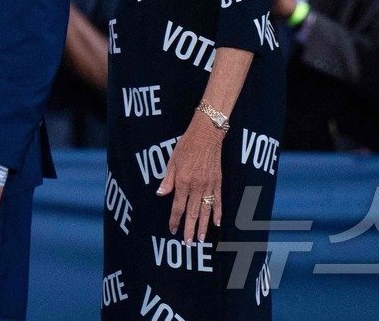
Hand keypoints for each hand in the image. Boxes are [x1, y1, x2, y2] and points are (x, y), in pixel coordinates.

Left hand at [157, 118, 223, 243]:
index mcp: (182, 181)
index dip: (174, 219)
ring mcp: (208, 185)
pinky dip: (218, 213)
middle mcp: (196, 186)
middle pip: (192, 212)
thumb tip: (160, 194)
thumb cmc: (186, 146)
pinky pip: (218, 201)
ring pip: (206, 210)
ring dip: (204, 226)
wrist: (206, 135)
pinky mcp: (218, 182)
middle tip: (188, 243)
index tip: (172, 230)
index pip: (177, 206)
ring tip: (201, 239)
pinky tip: (217, 223)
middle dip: (190, 229)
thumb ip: (167, 180)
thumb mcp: (172, 161)